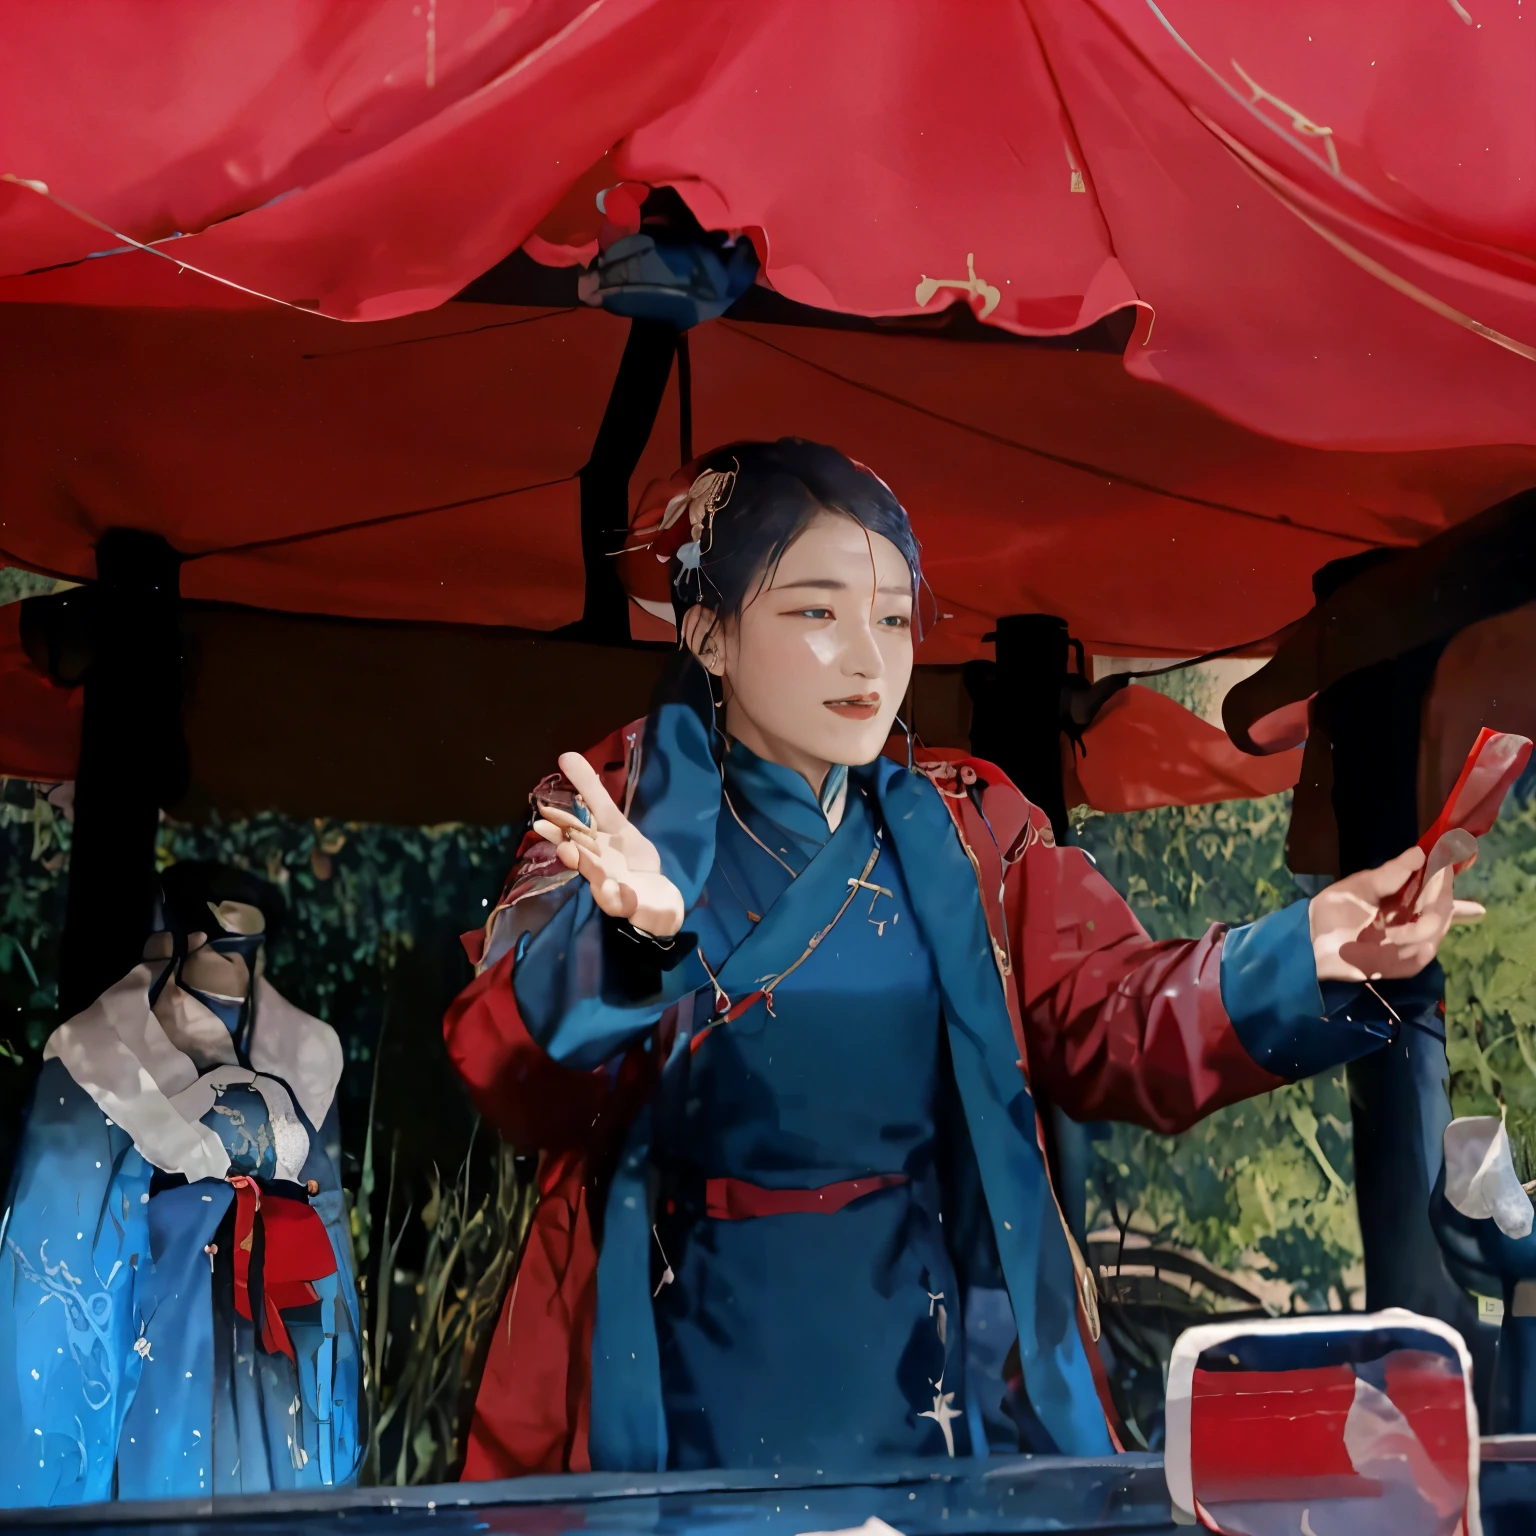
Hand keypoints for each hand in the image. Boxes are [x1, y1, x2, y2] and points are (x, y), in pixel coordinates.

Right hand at [532, 751, 685, 936]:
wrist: (652, 895)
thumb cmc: (626, 857)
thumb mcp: (613, 821)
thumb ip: (592, 792)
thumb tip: (566, 755)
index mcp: (592, 842)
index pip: (574, 829)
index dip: (559, 821)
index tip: (540, 816)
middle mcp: (594, 864)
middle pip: (578, 854)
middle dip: (564, 844)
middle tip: (547, 832)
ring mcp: (609, 886)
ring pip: (595, 877)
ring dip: (586, 866)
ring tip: (573, 853)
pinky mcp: (625, 903)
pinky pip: (619, 901)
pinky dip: (614, 896)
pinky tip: (614, 888)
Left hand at [1310, 845, 1485, 983]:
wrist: (1315, 943)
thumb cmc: (1334, 910)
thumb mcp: (1360, 887)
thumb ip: (1391, 873)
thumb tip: (1420, 852)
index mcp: (1406, 893)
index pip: (1439, 883)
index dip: (1444, 876)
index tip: (1443, 865)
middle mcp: (1417, 916)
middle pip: (1444, 907)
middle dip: (1435, 902)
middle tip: (1415, 902)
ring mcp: (1415, 941)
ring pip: (1437, 929)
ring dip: (1418, 930)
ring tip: (1388, 934)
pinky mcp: (1410, 963)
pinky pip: (1425, 953)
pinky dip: (1412, 949)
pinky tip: (1394, 946)